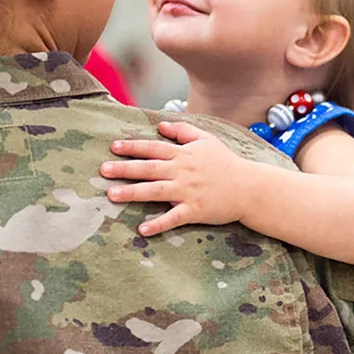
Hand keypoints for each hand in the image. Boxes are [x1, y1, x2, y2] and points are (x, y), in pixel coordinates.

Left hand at [100, 121, 247, 235]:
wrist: (249, 187)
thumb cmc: (226, 163)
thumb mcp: (206, 140)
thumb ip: (183, 131)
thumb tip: (161, 125)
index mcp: (183, 154)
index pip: (153, 148)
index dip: (133, 147)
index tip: (113, 147)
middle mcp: (182, 172)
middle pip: (148, 169)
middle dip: (124, 169)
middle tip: (103, 170)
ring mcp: (187, 192)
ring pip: (155, 191)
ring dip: (132, 193)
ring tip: (112, 195)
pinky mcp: (195, 211)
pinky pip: (173, 218)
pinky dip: (158, 224)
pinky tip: (142, 229)